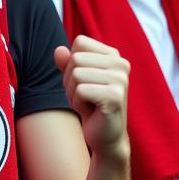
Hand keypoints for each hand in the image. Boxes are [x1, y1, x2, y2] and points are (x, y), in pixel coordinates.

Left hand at [54, 35, 129, 158]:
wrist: (104, 137)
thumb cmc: (89, 105)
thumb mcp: (74, 79)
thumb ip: (66, 62)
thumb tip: (58, 49)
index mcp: (114, 55)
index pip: (80, 42)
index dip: (72, 62)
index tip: (84, 81)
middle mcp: (121, 64)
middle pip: (75, 59)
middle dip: (70, 80)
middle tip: (84, 97)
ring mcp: (120, 80)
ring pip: (76, 74)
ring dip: (73, 93)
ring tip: (88, 103)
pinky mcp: (115, 96)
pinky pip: (80, 90)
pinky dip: (78, 103)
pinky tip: (91, 112)